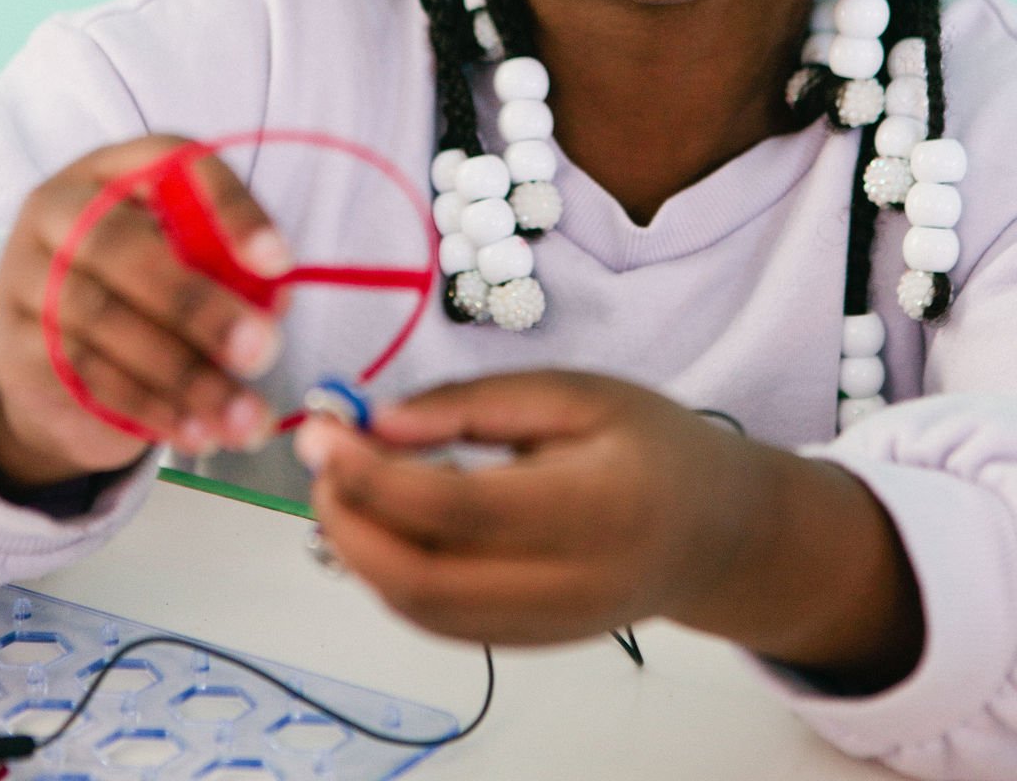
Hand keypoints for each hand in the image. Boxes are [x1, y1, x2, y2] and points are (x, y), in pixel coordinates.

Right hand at [0, 135, 290, 486]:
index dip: (229, 209)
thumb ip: (230, 268)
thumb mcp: (187, 262)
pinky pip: (83, 374)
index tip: (280, 261)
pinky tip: (196, 431)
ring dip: (184, 375)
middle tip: (263, 350)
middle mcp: (60, 210)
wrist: (58, 356)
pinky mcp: (15, 345)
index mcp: (115, 170)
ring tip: (244, 414)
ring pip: (102, 321)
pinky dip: (148, 407)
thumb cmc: (143, 290)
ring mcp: (26, 276)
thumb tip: (276, 298)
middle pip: (122, 246)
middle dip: (199, 304)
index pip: (172, 162)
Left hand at [294, 370, 747, 645]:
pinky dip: (391, 577)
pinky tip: (382, 523)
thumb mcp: (576, 392)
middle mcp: (568, 586)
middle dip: (347, 524)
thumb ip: (475, 405)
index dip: (371, 474)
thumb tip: (379, 424)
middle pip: (422, 582)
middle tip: (320, 461)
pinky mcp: (530, 646)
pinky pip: (440, 623)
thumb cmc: (652, 444)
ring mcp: (548, 629)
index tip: (322, 431)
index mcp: (592, 508)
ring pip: (420, 613)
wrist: (718, 532)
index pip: (453, 508)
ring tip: (343, 485)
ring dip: (360, 552)